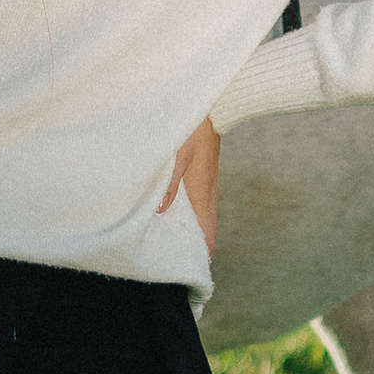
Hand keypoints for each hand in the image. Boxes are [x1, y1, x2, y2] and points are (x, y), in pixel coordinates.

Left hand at [160, 115, 219, 254]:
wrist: (211, 104)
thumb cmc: (192, 127)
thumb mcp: (178, 153)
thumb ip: (170, 182)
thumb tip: (162, 211)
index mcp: (202, 190)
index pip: (206, 229)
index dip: (202, 250)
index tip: (196, 269)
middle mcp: (206, 190)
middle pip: (204, 225)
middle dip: (195, 244)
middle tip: (180, 262)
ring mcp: (204, 181)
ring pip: (200, 213)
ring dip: (191, 229)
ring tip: (176, 245)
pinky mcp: (200, 173)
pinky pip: (196, 200)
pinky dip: (188, 213)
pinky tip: (174, 214)